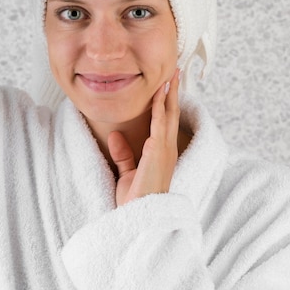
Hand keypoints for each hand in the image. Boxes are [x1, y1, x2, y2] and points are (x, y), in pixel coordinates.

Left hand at [110, 69, 179, 207]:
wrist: (139, 218)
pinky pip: (159, 124)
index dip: (166, 102)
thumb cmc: (136, 199)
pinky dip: (160, 107)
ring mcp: (165, 150)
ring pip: (168, 114)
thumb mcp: (127, 172)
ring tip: (171, 74)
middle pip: (171, 113)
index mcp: (161, 153)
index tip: (166, 85)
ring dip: (169, 93)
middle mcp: (167, 149)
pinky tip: (159, 93)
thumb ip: (123, 154)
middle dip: (173, 92)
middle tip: (175, 71)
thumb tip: (114, 136)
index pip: (165, 121)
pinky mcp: (158, 152)